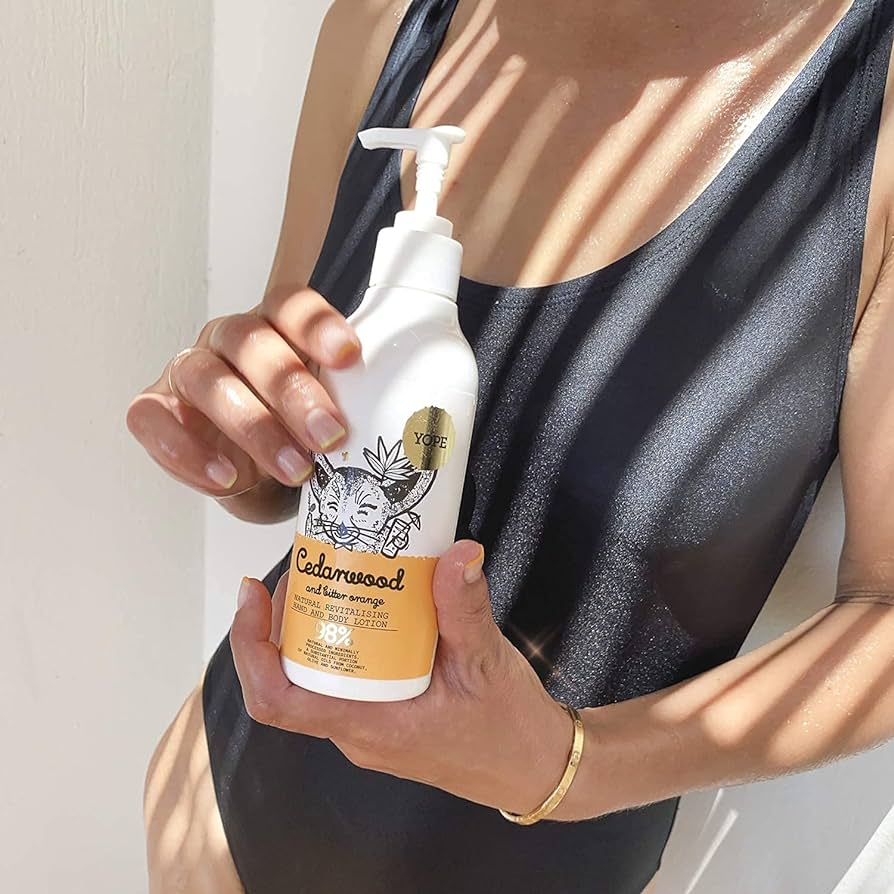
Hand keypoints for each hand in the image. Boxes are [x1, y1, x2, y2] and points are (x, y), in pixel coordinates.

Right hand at [126, 285, 359, 502]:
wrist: (257, 480)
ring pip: (209, 380)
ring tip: (293, 469)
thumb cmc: (297, 437)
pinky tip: (226, 478)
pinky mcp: (155, 409)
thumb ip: (353, 404)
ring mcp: (189, 371)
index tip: (348, 355)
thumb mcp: (328, 417)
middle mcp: (229, 340)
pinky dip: (186, 451)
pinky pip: (153, 419)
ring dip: (253, 426)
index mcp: (276, 328)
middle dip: (294, 391)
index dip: (317, 325)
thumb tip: (400, 424)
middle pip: (254, 344)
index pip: (291, 305)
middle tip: (330, 435)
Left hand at [230, 540, 573, 816]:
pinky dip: (346, 637)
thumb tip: (457, 552)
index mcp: (369, 725)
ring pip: (319, 675)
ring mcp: (370, 725)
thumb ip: (465, 608)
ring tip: (333, 571)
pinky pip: (348, 677)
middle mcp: (357, 730)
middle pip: (291, 677)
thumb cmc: (508, 728)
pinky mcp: (387, 715)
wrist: (534, 766)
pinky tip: (371, 602)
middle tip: (307, 564)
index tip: (253, 595)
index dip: (251, 648)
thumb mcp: (486, 663)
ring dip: (314, 625)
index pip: (278, 701)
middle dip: (284, 619)